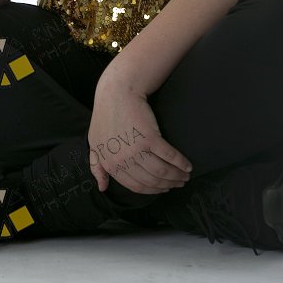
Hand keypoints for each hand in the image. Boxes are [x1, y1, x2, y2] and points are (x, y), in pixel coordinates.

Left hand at [87, 77, 192, 194]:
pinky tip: (187, 165)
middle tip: (178, 183)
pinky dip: (181, 163)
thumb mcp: (95, 142)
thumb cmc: (106, 115)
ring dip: (176, 175)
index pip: (136, 186)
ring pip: (162, 171)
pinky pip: (169, 156)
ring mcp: (136, 150)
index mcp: (110, 164)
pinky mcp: (150, 137)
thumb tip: (103, 188)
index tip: (163, 189)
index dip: (152, 190)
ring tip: (185, 175)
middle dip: (168, 184)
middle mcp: (123, 160)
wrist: (117, 92)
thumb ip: (97, 166)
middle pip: (151, 180)